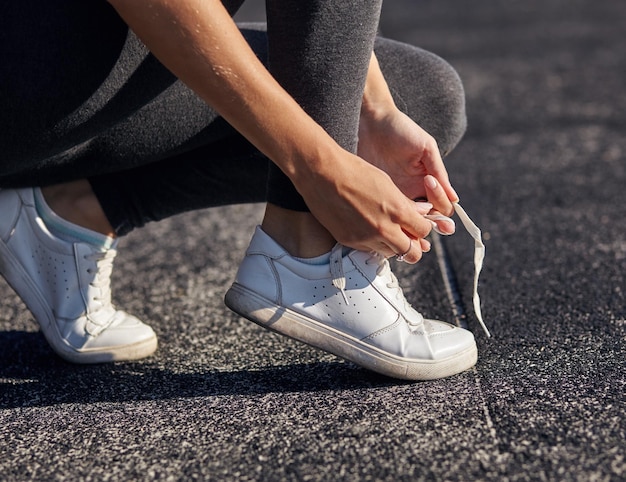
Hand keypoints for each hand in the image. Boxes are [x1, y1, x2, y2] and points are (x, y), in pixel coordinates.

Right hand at [293, 147, 435, 263]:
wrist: (322, 174)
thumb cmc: (353, 171)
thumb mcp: (386, 183)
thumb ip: (405, 204)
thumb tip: (419, 214)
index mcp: (397, 211)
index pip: (423, 231)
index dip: (423, 227)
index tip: (418, 223)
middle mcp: (383, 229)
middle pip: (412, 253)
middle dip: (414, 246)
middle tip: (409, 237)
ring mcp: (366, 238)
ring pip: (391, 254)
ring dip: (393, 245)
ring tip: (386, 231)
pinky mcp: (350, 241)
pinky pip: (369, 250)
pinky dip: (373, 243)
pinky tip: (368, 228)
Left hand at [357, 107, 458, 216]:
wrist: (372, 121)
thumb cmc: (402, 130)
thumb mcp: (425, 148)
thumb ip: (439, 172)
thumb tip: (454, 198)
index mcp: (430, 181)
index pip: (443, 205)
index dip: (442, 205)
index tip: (428, 182)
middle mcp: (416, 191)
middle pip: (429, 218)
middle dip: (432, 223)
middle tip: (426, 218)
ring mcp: (398, 195)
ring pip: (411, 221)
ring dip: (413, 225)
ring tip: (407, 216)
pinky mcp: (381, 195)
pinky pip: (391, 214)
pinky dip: (395, 220)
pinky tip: (391, 213)